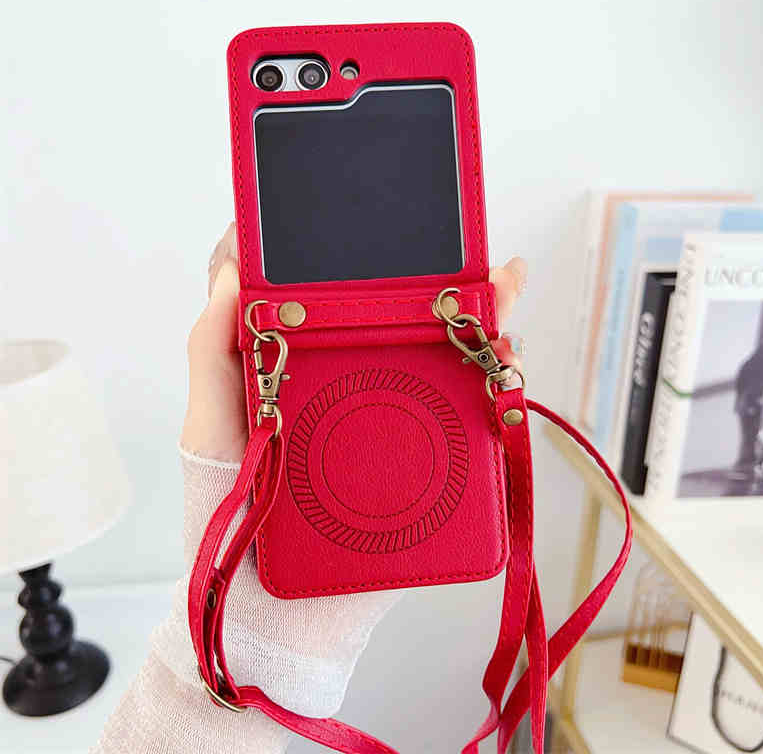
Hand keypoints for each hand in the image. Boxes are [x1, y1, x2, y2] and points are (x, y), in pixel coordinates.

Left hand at [181, 222, 526, 460]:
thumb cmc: (229, 494)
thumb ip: (212, 347)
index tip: (394, 226)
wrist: (267, 580)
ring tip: (504, 296)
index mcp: (308, 357)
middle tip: (483, 263)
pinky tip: (506, 362)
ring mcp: (389, 413)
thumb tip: (232, 269)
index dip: (371, 258)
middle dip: (454, 283)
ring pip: (445, 358)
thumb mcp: (211, 415)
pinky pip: (460, 412)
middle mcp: (356, 377)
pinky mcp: (416, 454)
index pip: (343, 296)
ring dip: (483, 324)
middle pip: (411, 318)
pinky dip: (492, 384)